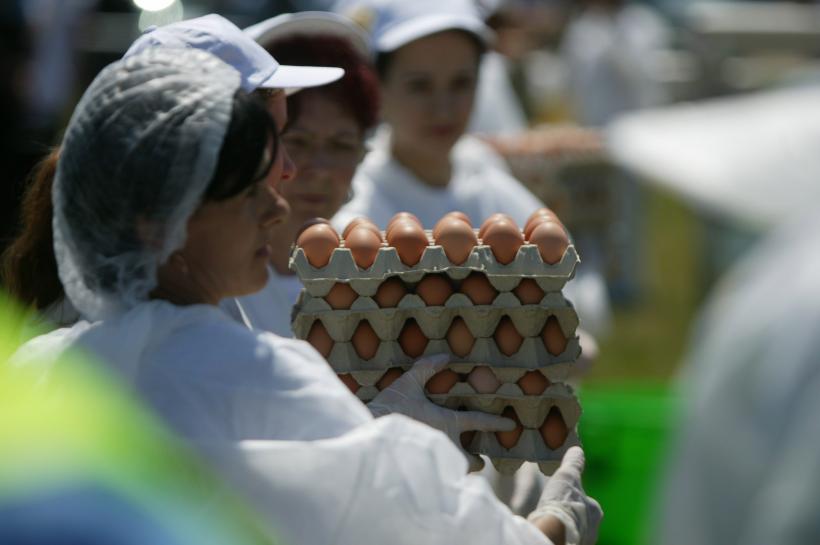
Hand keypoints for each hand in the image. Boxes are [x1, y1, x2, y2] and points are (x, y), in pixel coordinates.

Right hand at [367, 354, 515, 471]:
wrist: (371, 431)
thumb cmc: (391, 407)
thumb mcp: (409, 382)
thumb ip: (427, 368)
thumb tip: (446, 357)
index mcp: (448, 421)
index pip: (479, 421)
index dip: (497, 422)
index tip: (511, 424)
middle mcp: (447, 443)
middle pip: (473, 460)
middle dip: (477, 460)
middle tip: (477, 456)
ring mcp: (435, 459)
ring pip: (458, 471)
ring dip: (460, 468)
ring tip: (456, 465)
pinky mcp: (423, 469)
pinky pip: (441, 476)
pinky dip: (442, 474)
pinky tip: (436, 471)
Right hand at [527, 447, 601, 544]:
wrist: (554, 531)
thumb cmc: (563, 502)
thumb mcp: (568, 476)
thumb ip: (574, 463)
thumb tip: (578, 450)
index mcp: (595, 511)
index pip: (587, 502)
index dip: (575, 497)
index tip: (563, 496)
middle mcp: (594, 529)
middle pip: (581, 518)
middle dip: (571, 514)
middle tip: (556, 509)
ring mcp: (583, 541)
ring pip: (574, 530)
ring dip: (564, 526)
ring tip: (550, 521)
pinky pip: (566, 539)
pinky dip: (559, 535)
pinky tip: (549, 530)